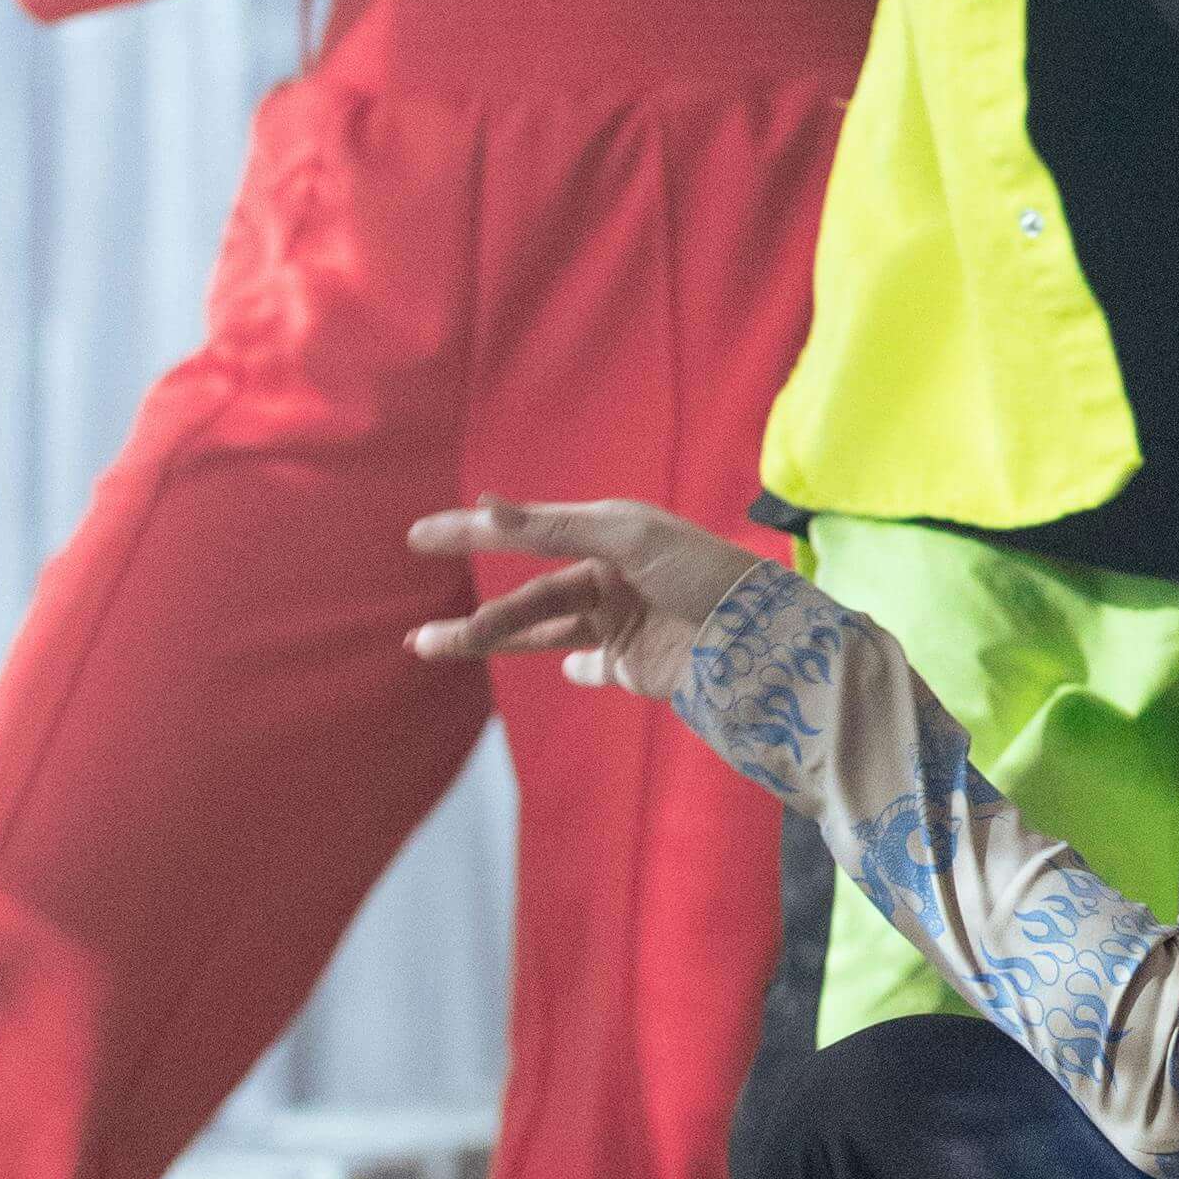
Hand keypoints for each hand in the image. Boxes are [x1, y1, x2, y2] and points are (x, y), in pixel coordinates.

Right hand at [407, 493, 754, 691]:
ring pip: (544, 634)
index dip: (473, 533)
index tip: (419, 537)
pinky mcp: (636, 664)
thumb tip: (486, 506)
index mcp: (608, 534)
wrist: (759, 639)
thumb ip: (553, 529)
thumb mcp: (627, 538)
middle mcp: (609, 576)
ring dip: (499, 643)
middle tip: (424, 640)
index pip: (526, 533)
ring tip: (448, 657)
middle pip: (531, 598)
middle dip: (481, 620)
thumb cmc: (700, 571)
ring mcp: (620, 623)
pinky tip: (567, 672)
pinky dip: (579, 668)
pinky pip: (595, 665)